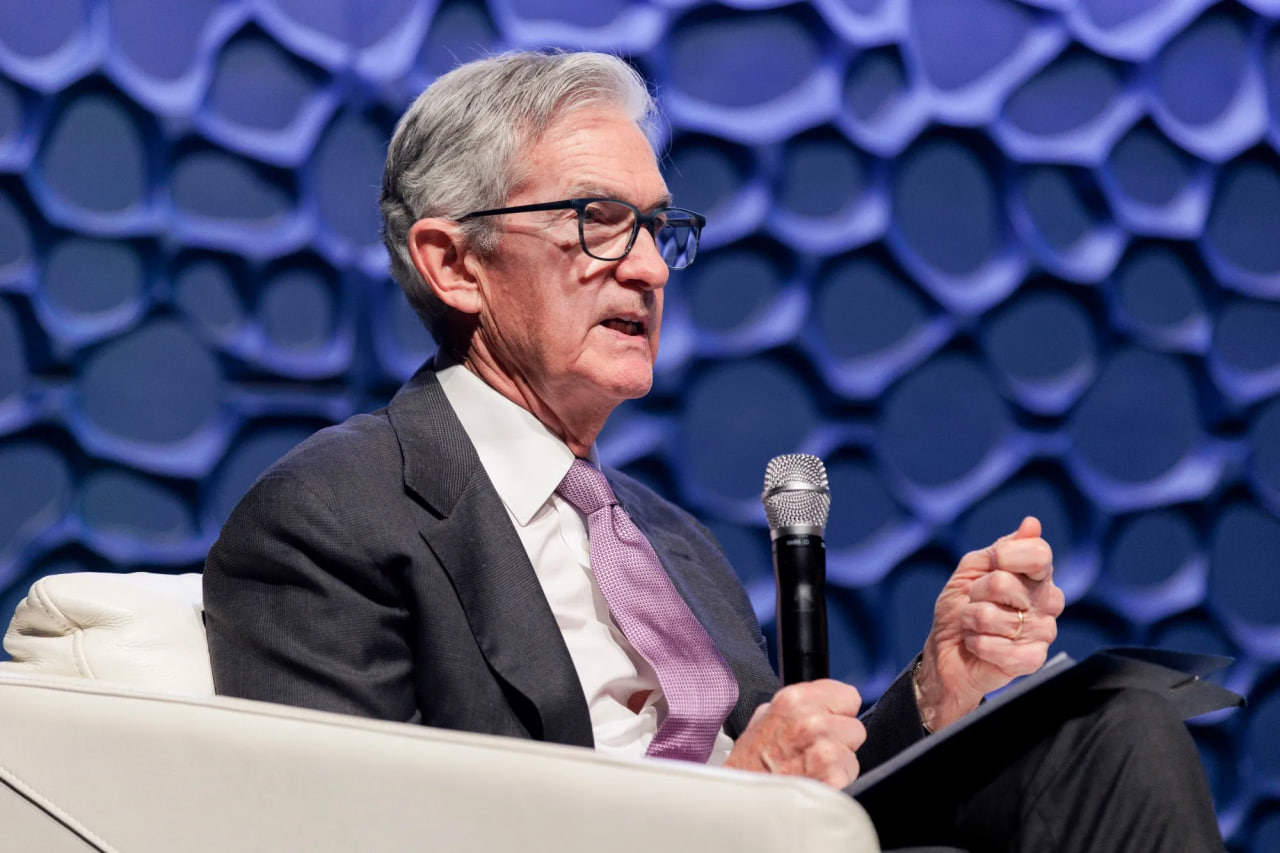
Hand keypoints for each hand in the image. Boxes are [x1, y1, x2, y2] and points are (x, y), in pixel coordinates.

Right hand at [724, 679, 864, 788]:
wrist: (742, 801)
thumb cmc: (749, 763)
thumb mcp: (763, 718)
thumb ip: (796, 707)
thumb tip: (819, 703)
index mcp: (794, 700)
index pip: (848, 695)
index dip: (838, 711)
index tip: (829, 721)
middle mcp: (812, 721)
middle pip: (855, 726)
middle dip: (840, 738)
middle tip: (814, 750)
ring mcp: (824, 751)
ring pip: (854, 753)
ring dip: (839, 763)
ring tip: (812, 769)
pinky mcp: (833, 778)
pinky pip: (850, 775)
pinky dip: (837, 782)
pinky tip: (815, 782)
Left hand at [916, 516, 1064, 731]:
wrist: (945, 653)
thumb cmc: (960, 608)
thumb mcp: (971, 570)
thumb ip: (1000, 549)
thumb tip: (1032, 524)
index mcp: (1035, 576)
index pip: (1038, 554)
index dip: (1006, 556)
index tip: (993, 563)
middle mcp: (1046, 602)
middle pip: (1006, 583)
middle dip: (976, 592)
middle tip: (975, 602)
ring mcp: (1042, 632)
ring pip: (996, 617)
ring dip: (972, 620)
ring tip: (974, 626)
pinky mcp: (1032, 660)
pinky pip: (1000, 648)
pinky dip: (977, 644)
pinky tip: (978, 645)